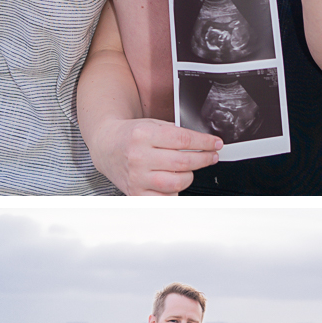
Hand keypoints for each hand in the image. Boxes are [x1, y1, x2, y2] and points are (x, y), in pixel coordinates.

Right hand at [92, 118, 221, 195]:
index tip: (215, 144)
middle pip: (183, 161)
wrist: (106, 146)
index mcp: (143, 135)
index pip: (183, 139)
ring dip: (190, 175)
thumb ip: (175, 133)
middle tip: (211, 156)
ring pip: (177, 181)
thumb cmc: (130, 135)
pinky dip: (175, 191)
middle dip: (204, 159)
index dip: (204, 142)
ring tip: (190, 169)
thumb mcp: (151, 124)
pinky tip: (175, 182)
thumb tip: (203, 143)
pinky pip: (165, 198)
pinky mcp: (136, 193)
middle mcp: (139, 157)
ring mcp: (137, 177)